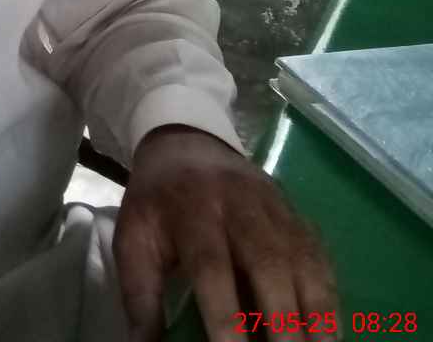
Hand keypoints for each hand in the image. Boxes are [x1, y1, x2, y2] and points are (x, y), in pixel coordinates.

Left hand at [112, 124, 338, 341]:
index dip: (225, 314)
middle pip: (267, 260)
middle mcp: (239, 205)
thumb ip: (140, 294)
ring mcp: (275, 208)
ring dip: (316, 309)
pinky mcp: (297, 216)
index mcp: (192, 209)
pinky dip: (330, 296)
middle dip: (281, 316)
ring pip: (302, 258)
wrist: (186, 144)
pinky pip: (319, 256)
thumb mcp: (134, 237)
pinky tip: (332, 332)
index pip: (212, 265)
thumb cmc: (158, 202)